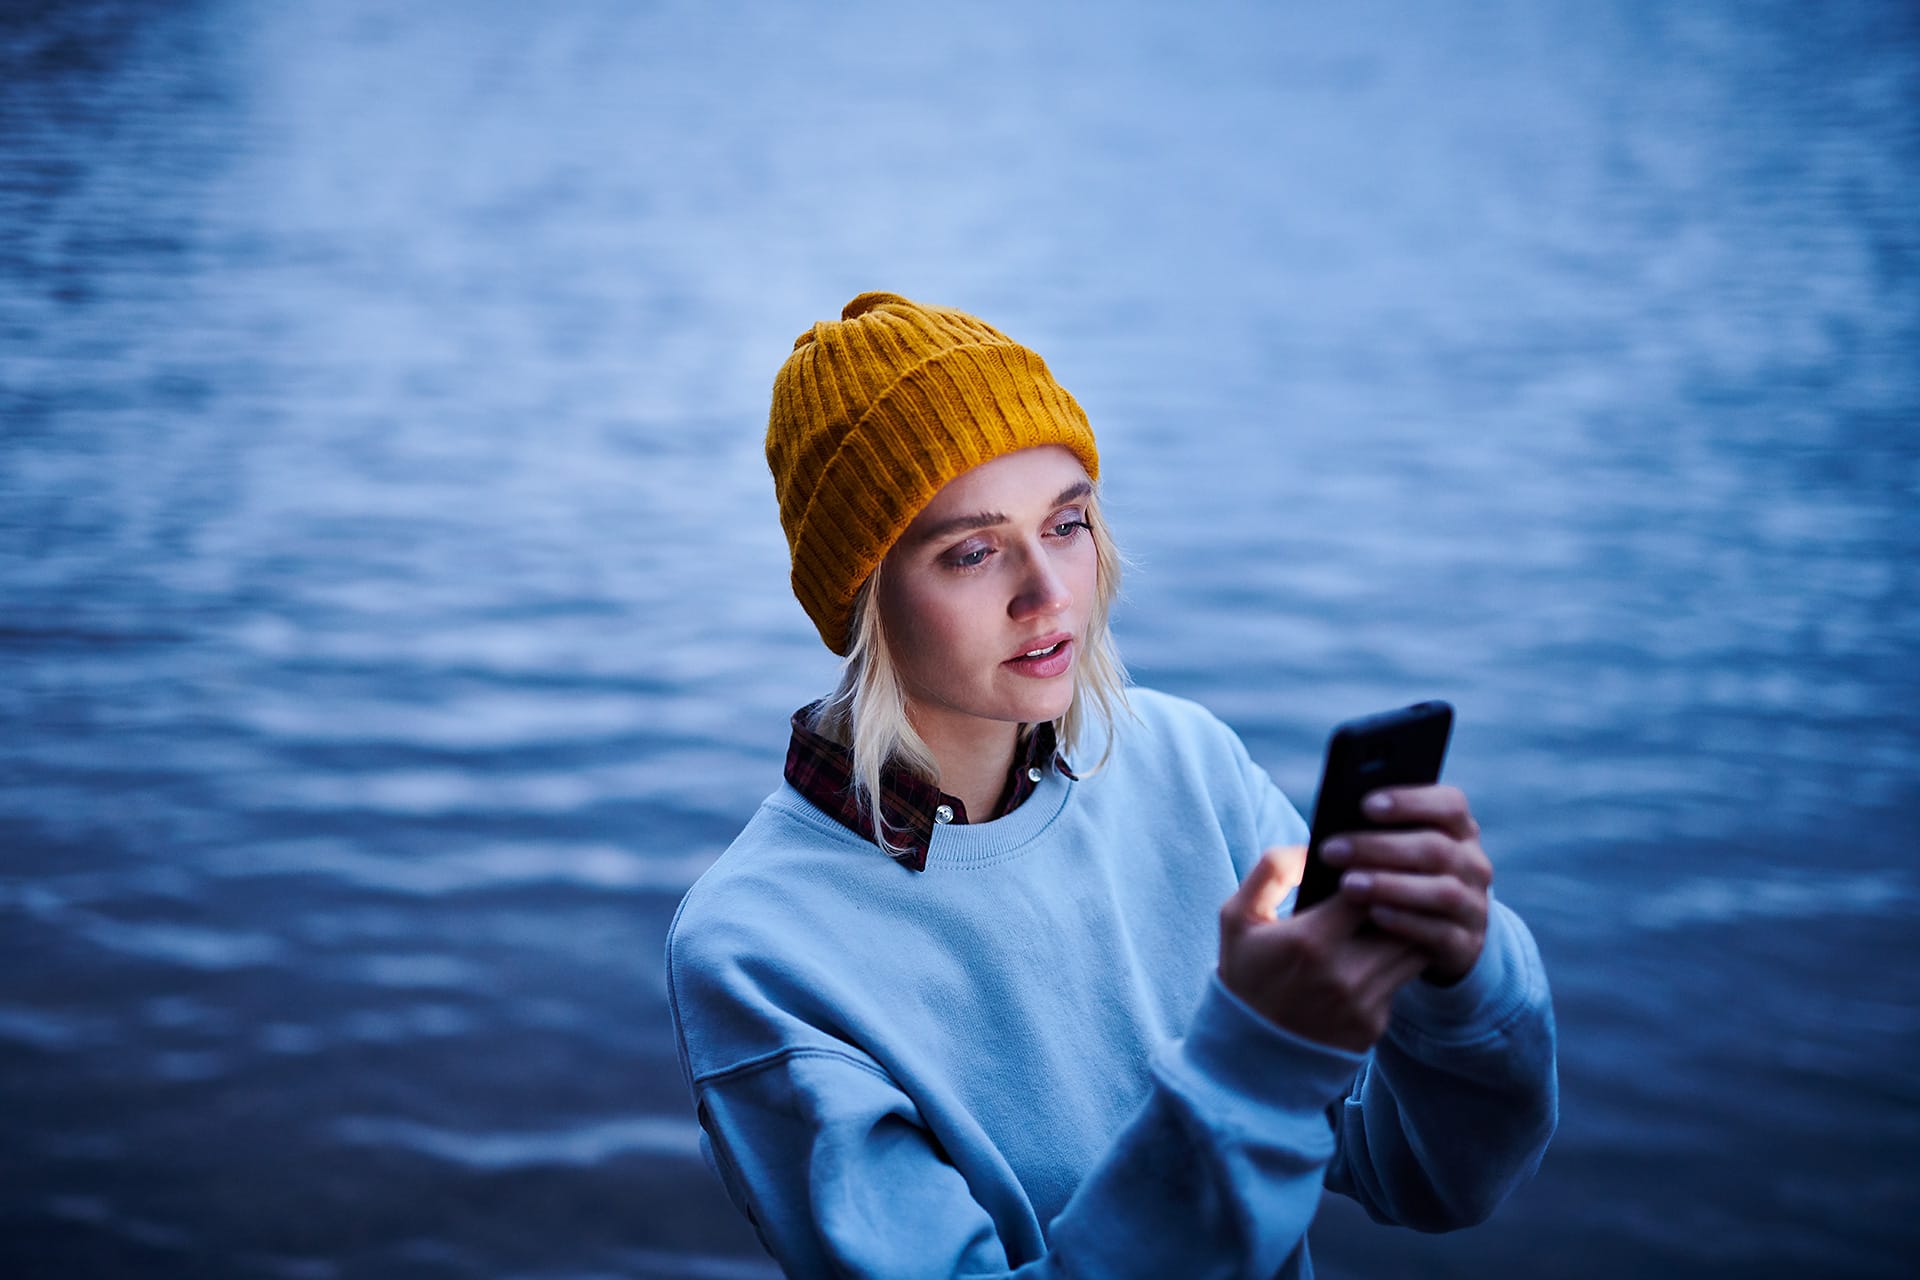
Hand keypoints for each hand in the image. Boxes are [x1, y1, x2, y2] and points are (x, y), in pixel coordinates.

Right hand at [1219, 846, 1431, 1051]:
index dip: (1375, 872)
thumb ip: (1270, 871)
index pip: (1370, 890)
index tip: (1368, 863)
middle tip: (1394, 882)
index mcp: (1309, 941)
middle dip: (1398, 899)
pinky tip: (1379, 952)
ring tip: (1392, 913)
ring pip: (1411, 951)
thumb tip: (1311, 848)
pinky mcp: (1372, 1027)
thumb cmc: (1244, 975)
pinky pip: (1401, 983)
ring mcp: (1362, 1005)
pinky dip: (1394, 964)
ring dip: (1406, 929)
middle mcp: (1343, 975)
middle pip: (1402, 920)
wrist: (1246, 1055)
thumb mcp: (1237, 917)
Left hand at [1319, 784, 1491, 985]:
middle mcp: (1474, 865)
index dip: (1410, 802)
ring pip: (1442, 892)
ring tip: (1346, 884)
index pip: (1450, 805)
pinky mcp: (1467, 945)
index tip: (1365, 805)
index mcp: (1460, 832)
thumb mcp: (1397, 852)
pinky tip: (1374, 914)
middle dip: (1379, 848)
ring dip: (1390, 886)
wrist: (1439, 937)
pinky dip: (1406, 922)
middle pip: (1435, 849)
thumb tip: (1337, 827)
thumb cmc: (1403, 877)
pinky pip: (1441, 932)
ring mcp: (1475, 906)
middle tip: (1330, 850)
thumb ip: (1379, 835)